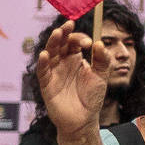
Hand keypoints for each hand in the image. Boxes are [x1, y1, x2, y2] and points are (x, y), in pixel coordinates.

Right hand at [32, 23, 106, 137]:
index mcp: (76, 58)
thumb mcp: (102, 76)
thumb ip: (102, 59)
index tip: (89, 43)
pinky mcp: (46, 84)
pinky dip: (43, 62)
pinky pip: (42, 71)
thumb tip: (99, 43)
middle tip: (69, 25)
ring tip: (58, 33)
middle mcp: (63, 62)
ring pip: (50, 53)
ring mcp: (54, 72)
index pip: (75, 42)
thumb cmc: (92, 97)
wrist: (84, 120)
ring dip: (53, 42)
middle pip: (60, 43)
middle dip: (64, 33)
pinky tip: (45, 54)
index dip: (80, 38)